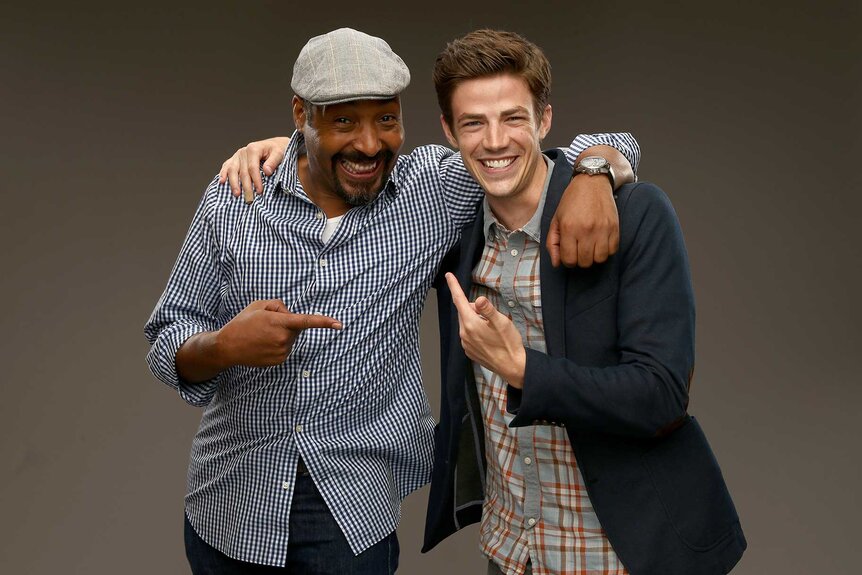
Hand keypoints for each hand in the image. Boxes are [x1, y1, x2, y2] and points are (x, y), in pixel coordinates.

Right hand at [216, 299, 340, 367]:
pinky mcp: (280, 360)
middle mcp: (283, 338)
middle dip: (287, 322)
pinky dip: (279, 344)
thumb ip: (279, 304)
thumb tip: (290, 314)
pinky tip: (263, 344)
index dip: (324, 322)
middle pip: (296, 327)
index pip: (306, 321)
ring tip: (262, 335)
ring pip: (291, 338)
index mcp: (279, 322)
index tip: (339, 324)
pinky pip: (286, 347)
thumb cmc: (243, 322)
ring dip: (282, 334)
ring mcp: (282, 351)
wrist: (228, 347)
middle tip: (266, 323)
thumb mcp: (259, 304)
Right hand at [218, 137, 290, 202]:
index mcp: (253, 149)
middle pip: (242, 171)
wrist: (273, 145)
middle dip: (246, 186)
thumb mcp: (279, 153)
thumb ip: (273, 161)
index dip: (256, 181)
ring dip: (233, 183)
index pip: (253, 168)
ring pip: (232, 170)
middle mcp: (243, 152)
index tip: (259, 191)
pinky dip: (223, 174)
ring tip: (236, 194)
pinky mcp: (234, 159)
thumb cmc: (277, 150)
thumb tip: (267, 171)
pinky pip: (226, 166)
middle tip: (249, 199)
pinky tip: (222, 182)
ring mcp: (237, 155)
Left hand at [445, 273, 525, 387]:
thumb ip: (488, 309)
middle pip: (464, 312)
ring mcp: (466, 344)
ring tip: (492, 329)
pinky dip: (476, 331)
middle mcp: (464, 334)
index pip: (459, 300)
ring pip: (466, 323)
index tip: (448, 276)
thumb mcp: (502, 322)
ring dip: (476, 320)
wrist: (512, 366)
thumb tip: (478, 299)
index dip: (454, 286)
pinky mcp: (470, 351)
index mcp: (470, 324)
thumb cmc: (509, 344)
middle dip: (474, 308)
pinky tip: (489, 337)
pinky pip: (469, 334)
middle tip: (491, 315)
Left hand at [547, 173, 618, 267]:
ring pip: (600, 259)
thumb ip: (552, 243)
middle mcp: (586, 230)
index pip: (569, 260)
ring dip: (594, 257)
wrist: (591, 183)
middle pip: (585, 262)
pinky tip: (600, 242)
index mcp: (569, 228)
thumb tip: (556, 264)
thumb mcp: (555, 220)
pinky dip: (606, 250)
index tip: (569, 254)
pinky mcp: (614, 227)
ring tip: (590, 247)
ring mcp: (602, 229)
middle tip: (579, 250)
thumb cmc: (571, 201)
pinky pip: (613, 250)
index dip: (567, 261)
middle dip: (580, 260)